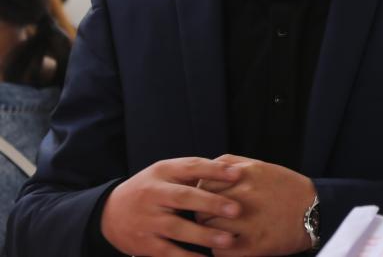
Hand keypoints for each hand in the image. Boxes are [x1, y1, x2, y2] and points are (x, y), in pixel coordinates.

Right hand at [100, 157, 242, 256]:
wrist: (109, 213)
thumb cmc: (150, 188)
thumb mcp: (166, 172)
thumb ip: (193, 171)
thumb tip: (231, 170)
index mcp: (162, 172)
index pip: (190, 167)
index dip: (214, 170)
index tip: (238, 174)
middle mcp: (153, 194)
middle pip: (184, 197)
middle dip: (211, 203)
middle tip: (237, 209)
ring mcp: (147, 220)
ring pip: (177, 228)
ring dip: (204, 235)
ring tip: (228, 239)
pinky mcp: (144, 244)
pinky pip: (168, 252)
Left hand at [195, 154, 315, 255]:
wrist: (314, 211)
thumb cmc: (285, 188)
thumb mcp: (261, 166)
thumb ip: (232, 164)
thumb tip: (204, 171)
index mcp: (245, 174)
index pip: (203, 186)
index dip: (202, 195)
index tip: (208, 201)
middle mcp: (245, 195)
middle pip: (202, 208)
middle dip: (204, 215)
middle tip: (213, 219)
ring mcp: (248, 221)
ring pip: (208, 230)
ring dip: (210, 233)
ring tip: (221, 232)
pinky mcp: (254, 245)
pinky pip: (219, 251)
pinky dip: (220, 249)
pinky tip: (230, 244)